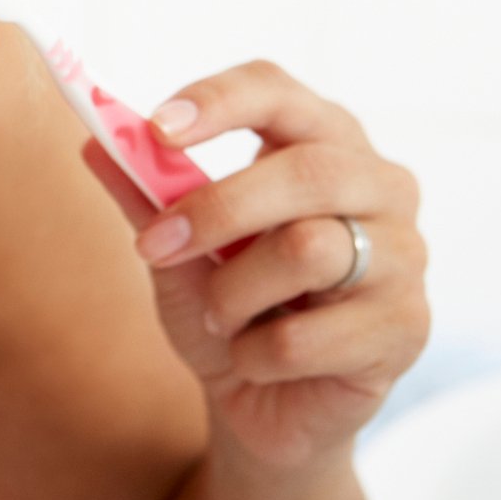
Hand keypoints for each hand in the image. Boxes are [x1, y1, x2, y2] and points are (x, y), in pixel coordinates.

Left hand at [84, 60, 429, 464]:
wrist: (266, 406)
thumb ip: (147, 197)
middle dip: (218, 209)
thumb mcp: (178, 251)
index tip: (155, 129)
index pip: (280, 93)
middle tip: (156, 245)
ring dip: (232, 294)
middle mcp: (382, 188)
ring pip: (308, 250)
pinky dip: (254, 356)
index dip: (219, 102)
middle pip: (308, 171)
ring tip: (220, 318)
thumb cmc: (231, 311)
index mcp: (326, 145)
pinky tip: (258, 361)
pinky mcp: (405, 330)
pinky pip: (304, 338)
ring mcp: (404, 258)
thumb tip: (95, 140)